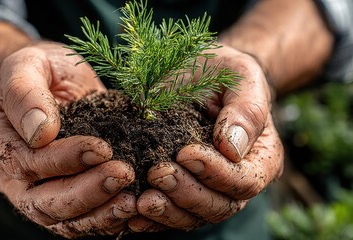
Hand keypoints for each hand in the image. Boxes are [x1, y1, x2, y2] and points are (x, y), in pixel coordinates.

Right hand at [0, 42, 136, 237]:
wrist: (56, 82)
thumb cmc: (41, 69)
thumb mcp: (28, 64)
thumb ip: (24, 91)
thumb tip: (40, 133)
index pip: (22, 161)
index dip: (60, 160)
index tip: (100, 148)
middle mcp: (7, 174)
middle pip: (39, 201)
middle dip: (83, 193)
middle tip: (122, 175)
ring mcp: (33, 190)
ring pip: (60, 219)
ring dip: (97, 212)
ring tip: (130, 200)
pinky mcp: (61, 197)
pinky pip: (78, 219)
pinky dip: (103, 218)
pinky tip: (129, 207)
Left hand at [128, 45, 283, 231]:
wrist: (194, 73)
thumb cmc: (221, 72)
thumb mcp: (239, 75)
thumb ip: (246, 109)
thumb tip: (233, 148)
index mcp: (259, 156)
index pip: (245, 181)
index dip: (216, 173)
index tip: (185, 153)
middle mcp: (236, 179)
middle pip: (219, 206)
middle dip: (187, 194)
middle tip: (157, 174)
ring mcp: (207, 187)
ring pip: (193, 216)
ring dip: (167, 211)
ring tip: (142, 200)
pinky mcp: (180, 188)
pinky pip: (170, 213)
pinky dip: (152, 218)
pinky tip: (131, 212)